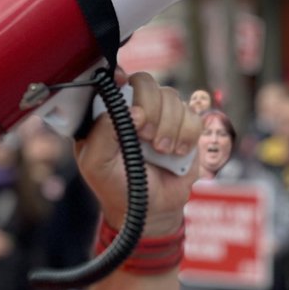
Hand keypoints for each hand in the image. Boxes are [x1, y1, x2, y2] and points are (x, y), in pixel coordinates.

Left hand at [75, 71, 200, 237]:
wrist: (151, 209)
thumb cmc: (117, 186)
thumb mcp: (96, 164)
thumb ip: (101, 133)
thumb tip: (125, 110)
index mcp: (109, 112)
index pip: (114, 80)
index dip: (121, 80)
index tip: (127, 97)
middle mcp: (134, 108)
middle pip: (145, 82)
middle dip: (149, 108)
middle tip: (146, 136)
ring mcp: (161, 115)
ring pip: (171, 96)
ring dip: (168, 127)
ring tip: (161, 151)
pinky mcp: (184, 127)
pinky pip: (192, 115)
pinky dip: (186, 136)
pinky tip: (176, 153)